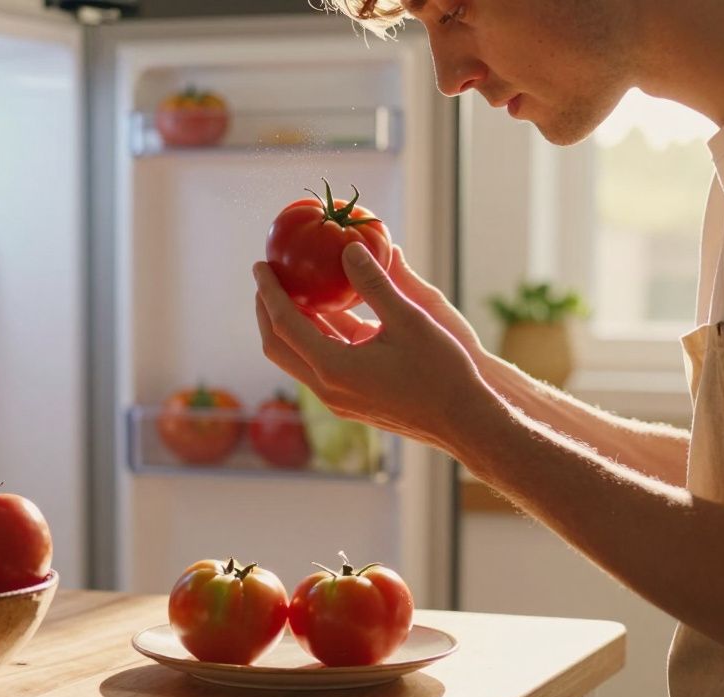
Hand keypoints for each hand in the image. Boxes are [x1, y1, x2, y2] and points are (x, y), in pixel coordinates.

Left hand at [253, 242, 494, 450]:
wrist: (463, 422)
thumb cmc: (442, 371)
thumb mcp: (409, 319)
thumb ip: (374, 284)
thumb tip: (348, 248)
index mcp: (334, 367)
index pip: (284, 323)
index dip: (269, 291)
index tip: (260, 264)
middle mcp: (327, 388)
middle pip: (277, 345)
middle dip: (266, 309)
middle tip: (267, 277)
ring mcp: (337, 399)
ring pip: (296, 358)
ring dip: (288, 325)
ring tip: (291, 291)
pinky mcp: (350, 401)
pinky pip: (317, 365)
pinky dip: (311, 338)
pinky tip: (325, 315)